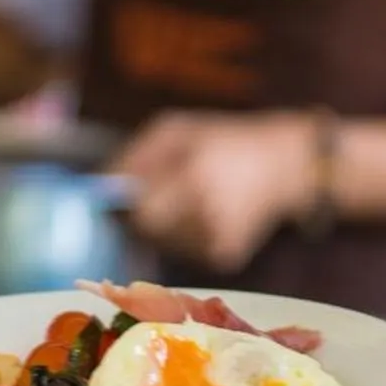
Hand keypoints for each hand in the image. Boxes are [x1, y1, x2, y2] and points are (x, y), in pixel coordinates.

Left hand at [114, 111, 315, 273]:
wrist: (287, 165)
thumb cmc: (223, 140)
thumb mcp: (178, 130)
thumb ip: (135, 157)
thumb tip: (98, 186)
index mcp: (193, 173)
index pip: (139, 209)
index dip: (127, 205)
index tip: (126, 197)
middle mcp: (206, 209)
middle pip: (148, 230)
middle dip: (145, 216)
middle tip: (163, 196)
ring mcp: (218, 236)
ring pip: (163, 243)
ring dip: (167, 225)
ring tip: (195, 199)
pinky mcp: (226, 256)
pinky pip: (185, 251)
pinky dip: (188, 236)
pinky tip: (210, 216)